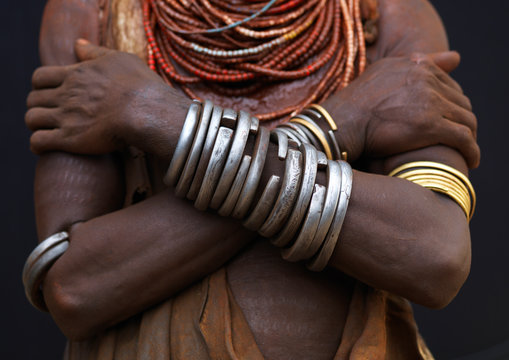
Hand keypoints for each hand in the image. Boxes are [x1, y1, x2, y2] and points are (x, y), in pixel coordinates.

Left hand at [25, 39, 183, 154]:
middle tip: (52, 114)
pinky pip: (38, 142)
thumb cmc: (139, 85)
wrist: (146, 111)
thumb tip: (78, 43)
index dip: (41, 86)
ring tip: (48, 130)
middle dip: (39, 106)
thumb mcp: (120, 59)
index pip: (40, 77)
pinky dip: (37, 144)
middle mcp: (66, 95)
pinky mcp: (70, 139)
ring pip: (31, 119)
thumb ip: (95, 52)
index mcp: (76, 75)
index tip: (51, 93)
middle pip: (33, 98)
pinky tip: (46, 146)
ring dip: (37, 125)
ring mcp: (66, 117)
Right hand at [323, 51, 479, 167]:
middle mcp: (425, 80)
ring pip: (466, 119)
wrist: (340, 124)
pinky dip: (471, 150)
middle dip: (462, 120)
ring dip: (470, 135)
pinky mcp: (430, 126)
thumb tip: (456, 57)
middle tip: (457, 136)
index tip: (448, 118)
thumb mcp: (384, 72)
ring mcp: (428, 102)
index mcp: (416, 66)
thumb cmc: (355, 104)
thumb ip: (419, 63)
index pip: (449, 84)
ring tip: (466, 149)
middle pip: (460, 101)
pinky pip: (462, 138)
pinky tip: (471, 160)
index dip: (451, 103)